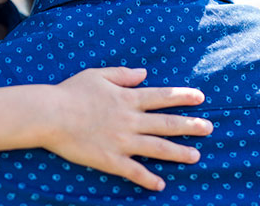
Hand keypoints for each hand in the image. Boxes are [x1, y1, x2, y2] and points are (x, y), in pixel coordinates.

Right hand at [41, 67, 211, 190]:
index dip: (182, 96)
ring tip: (196, 156)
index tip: (200, 97)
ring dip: (179, 153)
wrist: (50, 115)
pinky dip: (148, 179)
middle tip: (209, 128)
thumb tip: (144, 74)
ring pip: (158, 148)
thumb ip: (122, 74)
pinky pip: (134, 172)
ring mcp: (122, 142)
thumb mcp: (96, 75)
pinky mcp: (110, 159)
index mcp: (127, 99)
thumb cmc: (70, 92)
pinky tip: (161, 185)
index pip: (162, 97)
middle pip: (167, 124)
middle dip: (190, 126)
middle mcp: (130, 121)